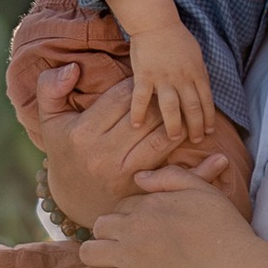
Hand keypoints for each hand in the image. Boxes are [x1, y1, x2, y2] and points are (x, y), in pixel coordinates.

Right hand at [35, 71, 192, 226]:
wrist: (73, 200)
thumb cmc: (65, 151)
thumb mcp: (49, 120)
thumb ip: (50, 88)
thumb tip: (73, 67)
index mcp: (83, 133)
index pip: (121, 98)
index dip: (138, 84)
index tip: (145, 79)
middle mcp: (104, 155)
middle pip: (146, 117)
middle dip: (162, 100)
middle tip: (172, 90)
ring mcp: (124, 175)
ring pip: (161, 139)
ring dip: (179, 122)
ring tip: (185, 111)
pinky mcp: (141, 192)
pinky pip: (173, 175)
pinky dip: (198, 168)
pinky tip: (218, 157)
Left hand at [71, 169, 260, 267]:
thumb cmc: (224, 232)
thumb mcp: (203, 190)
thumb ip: (170, 177)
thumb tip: (139, 177)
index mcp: (148, 205)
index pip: (123, 206)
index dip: (126, 216)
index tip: (133, 227)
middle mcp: (132, 228)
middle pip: (101, 226)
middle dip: (105, 233)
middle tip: (115, 244)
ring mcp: (127, 258)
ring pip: (89, 252)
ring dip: (91, 255)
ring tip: (96, 263)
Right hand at [123, 14, 214, 146]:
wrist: (156, 22)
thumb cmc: (177, 37)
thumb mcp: (196, 54)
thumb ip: (199, 74)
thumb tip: (204, 92)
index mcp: (196, 72)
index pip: (206, 100)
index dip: (208, 118)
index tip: (209, 131)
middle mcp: (182, 78)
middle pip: (192, 108)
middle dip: (196, 126)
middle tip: (196, 140)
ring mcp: (163, 78)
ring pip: (171, 107)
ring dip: (174, 125)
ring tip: (174, 137)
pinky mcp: (144, 76)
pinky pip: (142, 98)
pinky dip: (139, 112)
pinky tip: (136, 125)